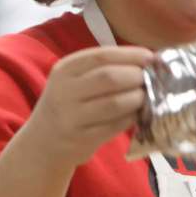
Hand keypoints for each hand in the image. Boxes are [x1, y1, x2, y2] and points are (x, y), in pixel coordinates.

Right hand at [26, 45, 153, 167]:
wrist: (44, 140)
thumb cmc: (70, 103)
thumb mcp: (76, 79)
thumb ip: (106, 68)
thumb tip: (148, 60)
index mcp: (66, 69)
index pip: (102, 56)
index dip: (131, 55)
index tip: (151, 57)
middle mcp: (65, 91)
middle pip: (109, 78)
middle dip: (136, 76)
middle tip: (151, 80)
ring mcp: (72, 117)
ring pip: (114, 103)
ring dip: (137, 98)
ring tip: (146, 97)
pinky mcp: (82, 139)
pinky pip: (115, 126)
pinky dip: (131, 118)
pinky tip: (137, 114)